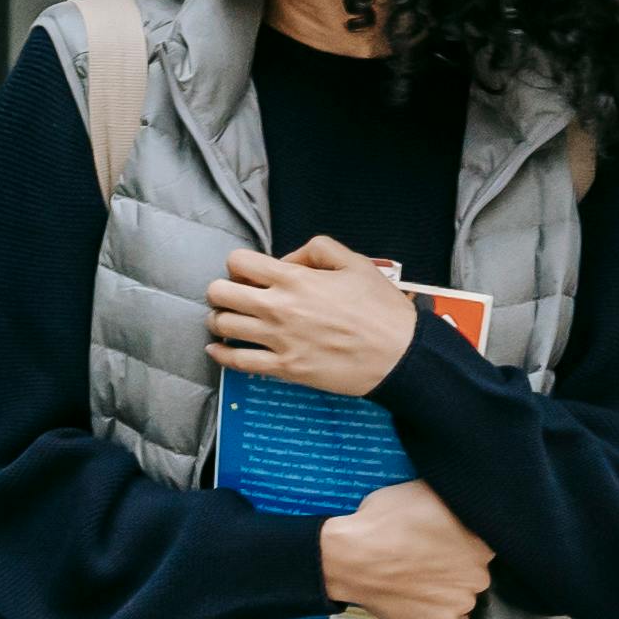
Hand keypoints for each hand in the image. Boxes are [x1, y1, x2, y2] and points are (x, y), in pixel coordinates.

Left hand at [207, 238, 418, 394]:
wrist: (400, 355)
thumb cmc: (381, 308)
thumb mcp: (355, 262)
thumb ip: (316, 250)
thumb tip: (287, 258)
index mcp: (295, 278)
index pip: (238, 262)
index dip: (239, 265)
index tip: (248, 274)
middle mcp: (279, 307)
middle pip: (220, 292)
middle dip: (221, 290)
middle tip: (232, 296)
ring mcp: (279, 340)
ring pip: (222, 325)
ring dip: (219, 319)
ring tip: (228, 320)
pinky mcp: (284, 368)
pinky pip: (237, 361)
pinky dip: (221, 354)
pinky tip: (218, 349)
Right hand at [315, 480, 492, 618]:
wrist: (349, 559)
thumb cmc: (382, 522)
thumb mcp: (422, 491)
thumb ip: (452, 501)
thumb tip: (461, 498)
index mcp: (481, 541)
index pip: (483, 540)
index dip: (461, 539)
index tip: (443, 539)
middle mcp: (477, 575)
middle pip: (473, 570)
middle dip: (455, 565)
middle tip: (426, 558)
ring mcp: (459, 604)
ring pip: (462, 596)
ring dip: (447, 589)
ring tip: (417, 578)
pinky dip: (437, 611)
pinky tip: (418, 597)